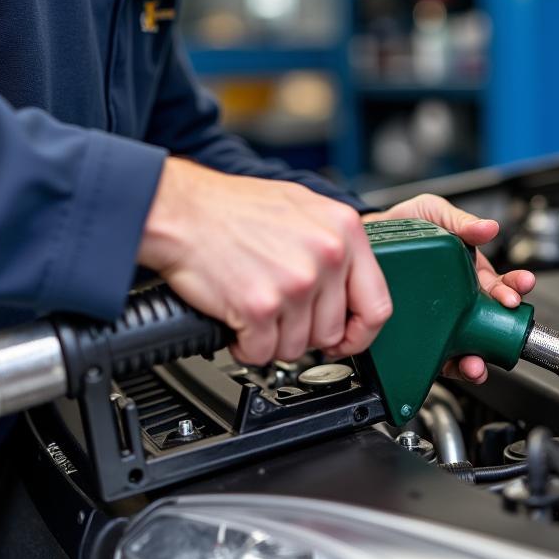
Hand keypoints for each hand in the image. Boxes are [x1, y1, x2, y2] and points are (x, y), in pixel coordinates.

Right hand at [138, 157, 391, 365]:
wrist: (181, 210)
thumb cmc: (231, 208)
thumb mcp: (300, 206)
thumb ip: (333, 241)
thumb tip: (350, 281)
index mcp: (343, 229)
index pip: (377, 303)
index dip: (360, 332)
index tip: (346, 339)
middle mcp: (326, 255)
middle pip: (332, 331)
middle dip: (303, 332)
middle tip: (280, 316)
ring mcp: (295, 282)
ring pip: (298, 347)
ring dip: (272, 339)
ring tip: (255, 310)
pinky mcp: (261, 307)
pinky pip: (263, 352)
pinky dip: (246, 345)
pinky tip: (237, 320)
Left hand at [363, 194, 534, 384]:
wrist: (369, 238)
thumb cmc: (406, 225)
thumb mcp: (435, 213)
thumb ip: (461, 221)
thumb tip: (488, 227)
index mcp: (470, 272)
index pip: (499, 286)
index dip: (510, 291)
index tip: (514, 295)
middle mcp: (461, 299)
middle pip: (489, 322)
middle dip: (501, 330)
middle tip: (500, 330)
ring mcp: (441, 318)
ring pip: (467, 344)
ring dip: (476, 357)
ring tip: (476, 362)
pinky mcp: (420, 333)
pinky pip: (437, 355)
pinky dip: (448, 365)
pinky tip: (450, 364)